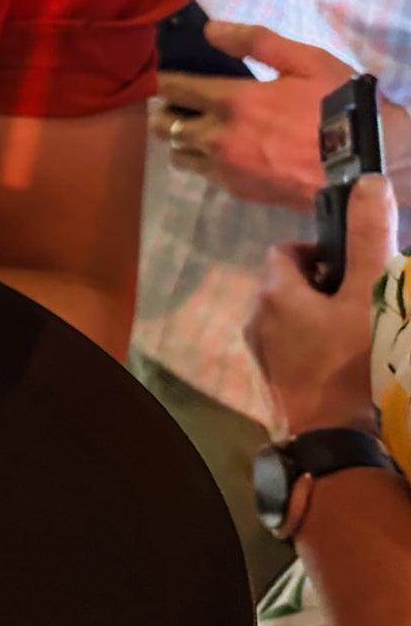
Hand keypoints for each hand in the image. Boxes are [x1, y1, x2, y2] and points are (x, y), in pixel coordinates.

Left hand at [151, 22, 354, 210]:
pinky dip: (205, 162)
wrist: (367, 164)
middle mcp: (218, 138)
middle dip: (165, 112)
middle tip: (178, 104)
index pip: (174, 89)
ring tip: (198, 130)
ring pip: (179, 155)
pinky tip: (225, 152)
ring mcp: (226, 169)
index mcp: (232, 101)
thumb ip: (256, 41)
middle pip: (165, 126)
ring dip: (182, 140)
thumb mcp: (307, 61)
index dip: (161, 81)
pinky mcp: (238, 192)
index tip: (158, 76)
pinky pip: (204, 176)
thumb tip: (210, 30)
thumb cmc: (339, 106)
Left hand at [244, 175, 396, 436]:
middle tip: (364, 302)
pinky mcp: (270, 383)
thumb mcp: (368, 295)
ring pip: (291, 321)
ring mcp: (260, 355)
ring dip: (321, 319)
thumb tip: (369, 184)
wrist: (332, 441)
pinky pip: (292, 351)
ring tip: (360, 335)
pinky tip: (346, 366)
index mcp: (273, 293)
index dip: (322, 251)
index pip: (288, 251)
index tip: (353, 267)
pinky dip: (314, 348)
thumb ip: (368, 239)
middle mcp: (256, 320)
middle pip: (290, 286)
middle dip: (326, 287)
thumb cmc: (350, 365)